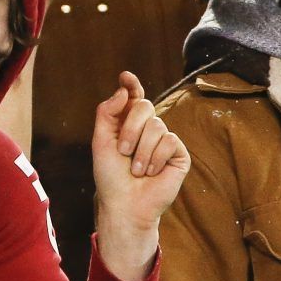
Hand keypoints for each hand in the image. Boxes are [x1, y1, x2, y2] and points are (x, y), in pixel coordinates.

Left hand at [89, 72, 185, 280]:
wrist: (125, 204)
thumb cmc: (111, 176)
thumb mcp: (101, 141)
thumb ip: (107, 113)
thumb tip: (125, 90)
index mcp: (128, 124)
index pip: (133, 97)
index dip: (131, 85)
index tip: (126, 76)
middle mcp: (148, 129)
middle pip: (144, 106)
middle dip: (131, 128)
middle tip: (123, 151)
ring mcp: (164, 141)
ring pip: (157, 126)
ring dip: (142, 150)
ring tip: (137, 170)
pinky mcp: (178, 154)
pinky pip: (170, 141)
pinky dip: (156, 157)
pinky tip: (151, 172)